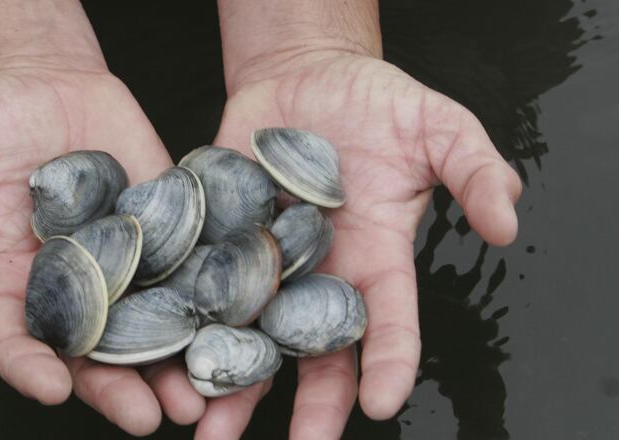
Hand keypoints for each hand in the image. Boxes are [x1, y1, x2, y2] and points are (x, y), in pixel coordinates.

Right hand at [0, 59, 205, 434]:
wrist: (41, 81)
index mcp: (16, 281)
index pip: (20, 340)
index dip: (32, 368)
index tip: (51, 388)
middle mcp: (75, 282)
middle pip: (98, 350)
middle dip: (122, 387)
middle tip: (150, 418)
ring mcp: (124, 257)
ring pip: (150, 321)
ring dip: (175, 360)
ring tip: (200, 393)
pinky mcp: (164, 226)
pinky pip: (187, 263)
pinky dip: (206, 293)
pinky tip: (231, 319)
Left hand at [196, 51, 520, 438]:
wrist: (308, 76)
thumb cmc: (380, 104)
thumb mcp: (442, 127)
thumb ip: (476, 172)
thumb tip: (508, 225)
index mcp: (376, 259)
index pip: (388, 321)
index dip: (389, 362)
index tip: (383, 402)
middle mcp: (320, 273)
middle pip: (316, 350)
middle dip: (310, 403)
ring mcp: (266, 258)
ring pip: (251, 333)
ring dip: (231, 381)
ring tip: (207, 429)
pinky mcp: (220, 233)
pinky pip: (201, 280)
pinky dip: (184, 315)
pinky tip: (165, 353)